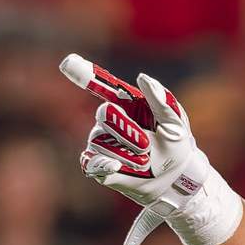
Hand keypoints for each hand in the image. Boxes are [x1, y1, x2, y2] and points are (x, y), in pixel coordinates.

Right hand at [62, 57, 242, 244]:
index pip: (103, 86)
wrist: (175, 181)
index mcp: (128, 104)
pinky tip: (116, 166)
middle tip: (147, 146)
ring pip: (101, 142)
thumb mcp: (175, 123)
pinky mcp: (98, 166)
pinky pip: (91, 162)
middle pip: (105, 114)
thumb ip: (161, 100)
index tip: (68, 63)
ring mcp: (102, 142)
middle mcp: (111, 120)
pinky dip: (102, 164)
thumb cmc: (176, 147)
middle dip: (127, 131)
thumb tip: (142, 77)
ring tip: (145, 163)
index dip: (84, 74)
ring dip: (127, 154)